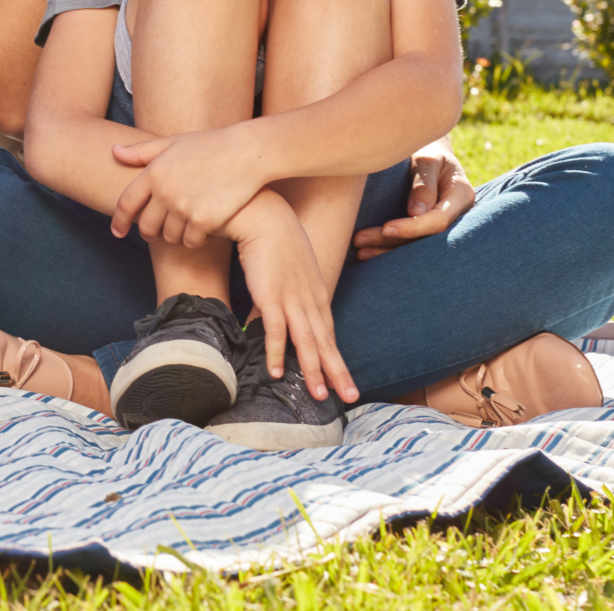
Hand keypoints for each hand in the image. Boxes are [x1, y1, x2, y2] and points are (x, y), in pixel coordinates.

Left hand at [108, 125, 266, 246]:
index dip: (118, 220)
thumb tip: (114, 151)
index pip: (126, 203)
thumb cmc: (210, 145)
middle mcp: (165, 192)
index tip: (117, 232)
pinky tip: (202, 229)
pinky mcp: (204, 220)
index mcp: (154, 172)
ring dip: (175, 236)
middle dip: (150, 233)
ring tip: (184, 226)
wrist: (247, 153)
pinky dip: (195, 239)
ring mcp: (184, 208)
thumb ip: (142, 151)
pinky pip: (191, 242)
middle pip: (147, 226)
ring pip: (170, 237)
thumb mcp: (174, 142)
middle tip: (157, 233)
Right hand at [230, 193, 357, 400]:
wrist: (264, 214)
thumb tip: (278, 308)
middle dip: (337, 372)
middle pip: (326, 342)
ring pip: (307, 342)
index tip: (344, 380)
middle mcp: (309, 299)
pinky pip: (276, 330)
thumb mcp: (290, 268)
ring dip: (313, 370)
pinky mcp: (271, 296)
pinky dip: (277, 353)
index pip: (329, 332)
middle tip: (349, 398)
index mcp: (316, 293)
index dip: (336, 358)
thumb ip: (289, 289)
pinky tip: (276, 373)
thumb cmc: (274, 237)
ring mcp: (292, 299)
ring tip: (319, 396)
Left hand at [351, 148, 474, 261]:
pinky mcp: (429, 230)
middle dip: (393, 243)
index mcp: (461, 195)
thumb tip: (416, 213)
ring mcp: (445, 226)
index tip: (386, 229)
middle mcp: (457, 216)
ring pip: (417, 246)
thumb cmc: (427, 153)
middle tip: (360, 242)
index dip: (413, 227)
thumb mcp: (427, 160)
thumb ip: (423, 183)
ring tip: (360, 252)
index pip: (439, 220)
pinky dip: (388, 249)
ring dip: (386, 251)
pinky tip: (367, 253)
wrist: (430, 157)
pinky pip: (411, 244)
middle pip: (426, 239)